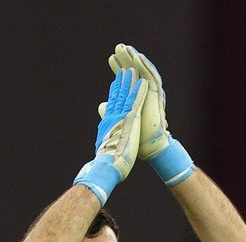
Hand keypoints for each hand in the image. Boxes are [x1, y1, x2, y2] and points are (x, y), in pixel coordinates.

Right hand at [74, 68, 147, 205]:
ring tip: (132, 71)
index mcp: (109, 125)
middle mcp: (113, 118)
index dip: (114, 95)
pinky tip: (142, 82)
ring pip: (125, 96)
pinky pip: (135, 101)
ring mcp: (121, 117)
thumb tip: (103, 143)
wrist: (107, 166)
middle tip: (124, 71)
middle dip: (121, 83)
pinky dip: (138, 91)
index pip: (112, 107)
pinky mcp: (130, 119)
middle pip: (117, 97)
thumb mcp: (106, 149)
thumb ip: (107, 141)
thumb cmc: (107, 164)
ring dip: (129, 82)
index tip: (116, 85)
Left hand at [107, 44, 167, 159]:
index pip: (126, 81)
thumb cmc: (135, 139)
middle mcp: (143, 96)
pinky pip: (152, 78)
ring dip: (134, 59)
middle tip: (118, 47)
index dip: (119, 69)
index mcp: (133, 100)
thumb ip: (110, 111)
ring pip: (143, 72)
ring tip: (126, 47)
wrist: (147, 148)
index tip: (111, 59)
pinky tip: (137, 57)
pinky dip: (145, 66)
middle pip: (134, 74)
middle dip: (126, 60)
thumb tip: (102, 105)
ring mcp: (150, 95)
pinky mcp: (155, 97)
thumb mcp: (118, 121)